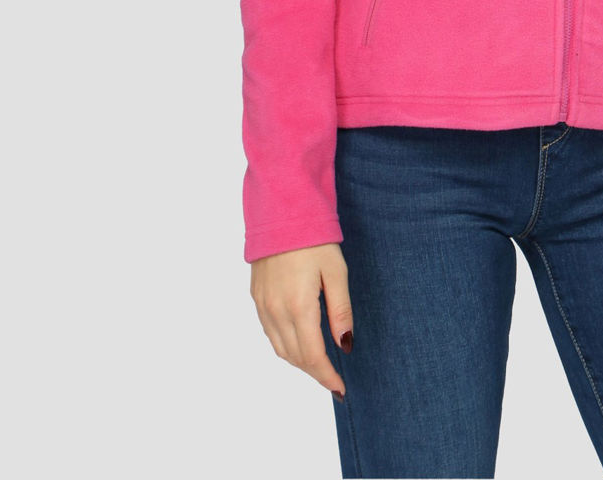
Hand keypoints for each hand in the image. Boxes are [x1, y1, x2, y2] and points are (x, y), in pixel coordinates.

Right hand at [250, 242, 352, 398]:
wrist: (281, 213)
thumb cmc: (314, 240)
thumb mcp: (336, 272)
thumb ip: (340, 310)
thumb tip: (345, 345)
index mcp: (299, 306)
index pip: (313, 356)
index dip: (327, 376)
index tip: (341, 389)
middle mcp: (276, 311)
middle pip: (296, 357)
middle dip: (315, 372)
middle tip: (334, 379)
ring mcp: (263, 305)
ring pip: (280, 348)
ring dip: (299, 361)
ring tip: (319, 365)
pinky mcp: (257, 297)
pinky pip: (270, 333)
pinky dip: (285, 346)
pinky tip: (299, 342)